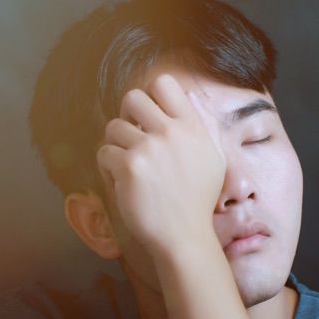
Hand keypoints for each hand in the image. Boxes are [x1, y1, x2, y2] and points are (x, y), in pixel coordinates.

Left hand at [97, 73, 225, 256]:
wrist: (185, 235)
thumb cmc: (198, 198)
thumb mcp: (214, 158)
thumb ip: (203, 125)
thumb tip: (189, 96)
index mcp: (192, 127)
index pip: (164, 83)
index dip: (151, 95)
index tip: (149, 116)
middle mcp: (170, 133)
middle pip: (132, 98)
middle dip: (127, 115)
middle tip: (131, 135)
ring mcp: (148, 149)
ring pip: (113, 127)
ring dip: (117, 144)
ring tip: (129, 164)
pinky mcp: (128, 168)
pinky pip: (104, 152)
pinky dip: (109, 166)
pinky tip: (123, 180)